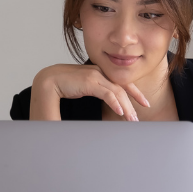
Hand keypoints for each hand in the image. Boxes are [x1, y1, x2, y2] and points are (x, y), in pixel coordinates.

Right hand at [30, 64, 149, 120]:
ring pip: (117, 92)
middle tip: (138, 118)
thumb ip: (98, 92)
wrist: (49, 80)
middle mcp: (100, 72)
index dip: (135, 92)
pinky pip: (107, 93)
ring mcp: (95, 75)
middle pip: (123, 87)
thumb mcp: (86, 88)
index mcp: (101, 72)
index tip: (144, 103)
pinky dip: (115, 103)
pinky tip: (120, 112)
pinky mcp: (90, 81)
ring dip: (126, 107)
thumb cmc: (65, 86)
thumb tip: (108, 104)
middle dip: (133, 102)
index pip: (122, 82)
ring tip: (131, 120)